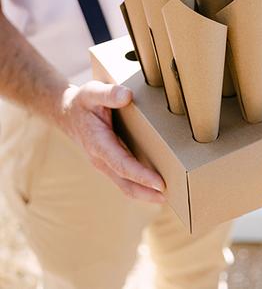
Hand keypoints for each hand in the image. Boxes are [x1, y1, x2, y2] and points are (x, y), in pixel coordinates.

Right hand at [58, 81, 164, 202]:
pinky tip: (153, 185)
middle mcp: (100, 158)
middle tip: (167, 197)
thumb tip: (126, 96)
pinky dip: (139, 185)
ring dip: (143, 193)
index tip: (159, 183)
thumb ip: (109, 94)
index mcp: (98, 143)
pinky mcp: (108, 163)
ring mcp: (104, 163)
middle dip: (145, 193)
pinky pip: (124, 179)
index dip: (141, 176)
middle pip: (125, 183)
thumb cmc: (82, 102)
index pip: (122, 164)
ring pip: (124, 184)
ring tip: (165, 196)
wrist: (66, 113)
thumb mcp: (92, 92)